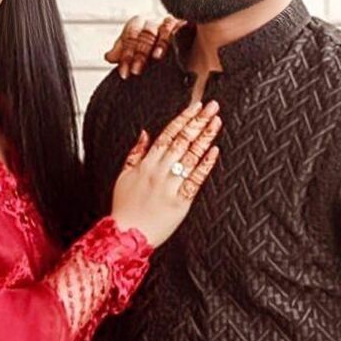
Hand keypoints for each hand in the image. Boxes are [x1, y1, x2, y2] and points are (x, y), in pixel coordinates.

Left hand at [105, 15, 183, 78]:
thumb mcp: (135, 55)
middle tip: (136, 71)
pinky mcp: (185, 26)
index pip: (130, 36)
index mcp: (138, 26)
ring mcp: (169, 24)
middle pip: (145, 33)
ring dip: (158, 44)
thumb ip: (122, 54)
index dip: (126, 54)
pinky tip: (174, 46)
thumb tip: (108, 57)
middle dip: (139, 53)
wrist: (181, 57)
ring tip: (156, 57)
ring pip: (162, 28)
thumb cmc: (152, 55)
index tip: (124, 73)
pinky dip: (175, 34)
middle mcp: (153, 23)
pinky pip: (179, 26)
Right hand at [111, 100, 220, 246]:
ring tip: (216, 122)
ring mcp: (170, 186)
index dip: (183, 118)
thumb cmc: (125, 207)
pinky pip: (195, 180)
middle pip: (181, 141)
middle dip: (198, 122)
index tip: (196, 106)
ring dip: (205, 138)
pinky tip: (214, 152)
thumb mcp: (123, 176)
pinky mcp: (180, 201)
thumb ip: (135, 153)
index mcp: (146, 164)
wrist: (126, 234)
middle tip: (213, 107)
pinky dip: (205, 165)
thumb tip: (145, 133)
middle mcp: (159, 171)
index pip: (167, 134)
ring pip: (190, 156)